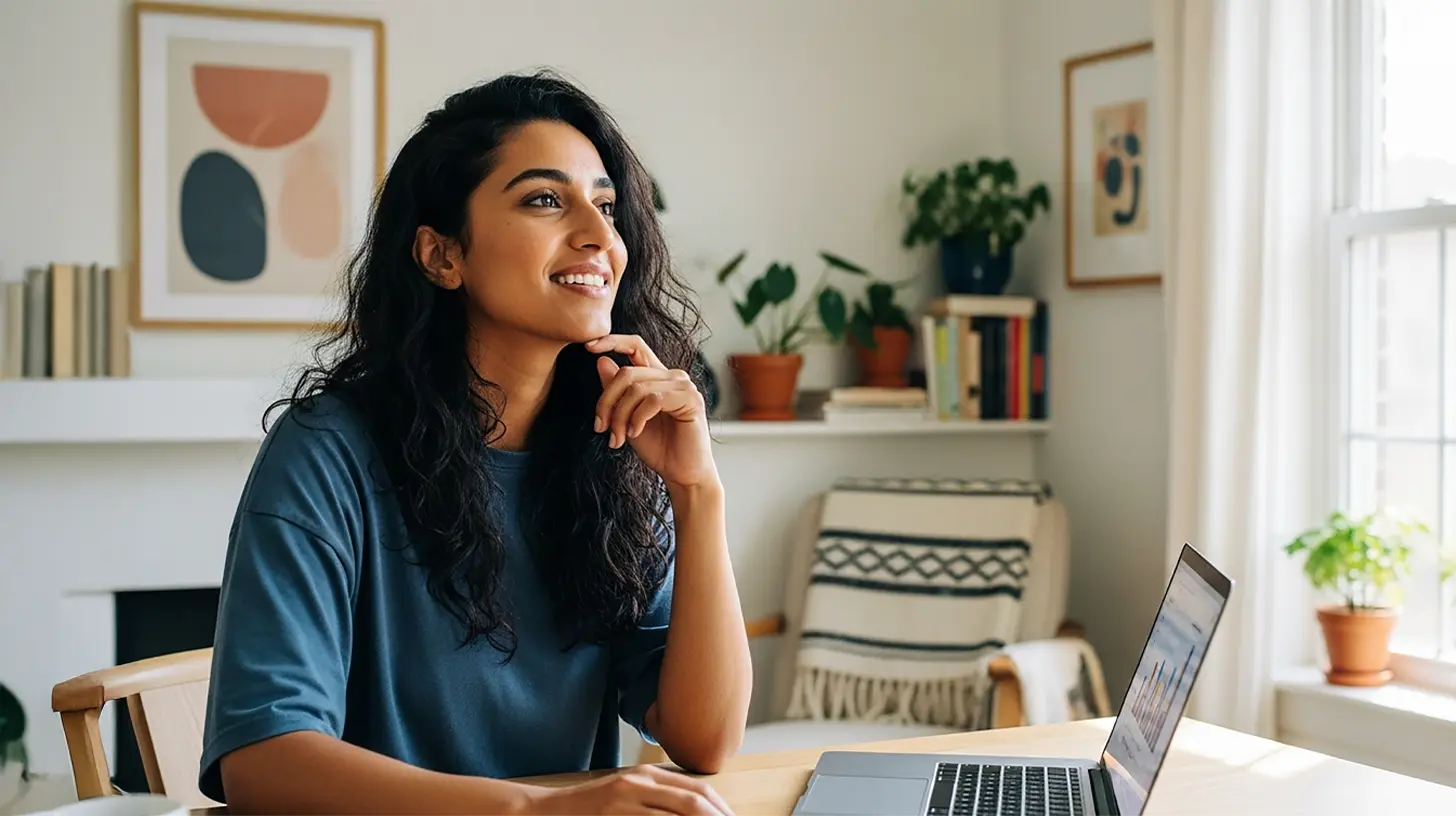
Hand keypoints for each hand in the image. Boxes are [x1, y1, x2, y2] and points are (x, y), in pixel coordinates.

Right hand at [528, 764, 733, 814]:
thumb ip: (659, 799)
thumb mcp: (628, 794)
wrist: (547, 811)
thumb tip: (696, 808)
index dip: (722, 810)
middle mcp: (640, 782)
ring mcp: (625, 800)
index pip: (698, 791)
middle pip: (694, 802)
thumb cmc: (592, 808)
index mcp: (648, 775)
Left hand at [588, 335, 717, 489]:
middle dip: (606, 400)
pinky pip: (652, 400)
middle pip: (627, 372)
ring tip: (618, 438)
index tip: (588, 347)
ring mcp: (683, 386)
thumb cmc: (658, 447)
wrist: (682, 474)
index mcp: (657, 377)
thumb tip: (601, 361)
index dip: (612, 341)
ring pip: (636, 388)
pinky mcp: (690, 399)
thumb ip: (616, 392)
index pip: (635, 345)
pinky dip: (637, 419)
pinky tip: (635, 434)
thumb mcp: (627, 418)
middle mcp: (672, 376)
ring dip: (620, 415)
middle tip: (600, 427)